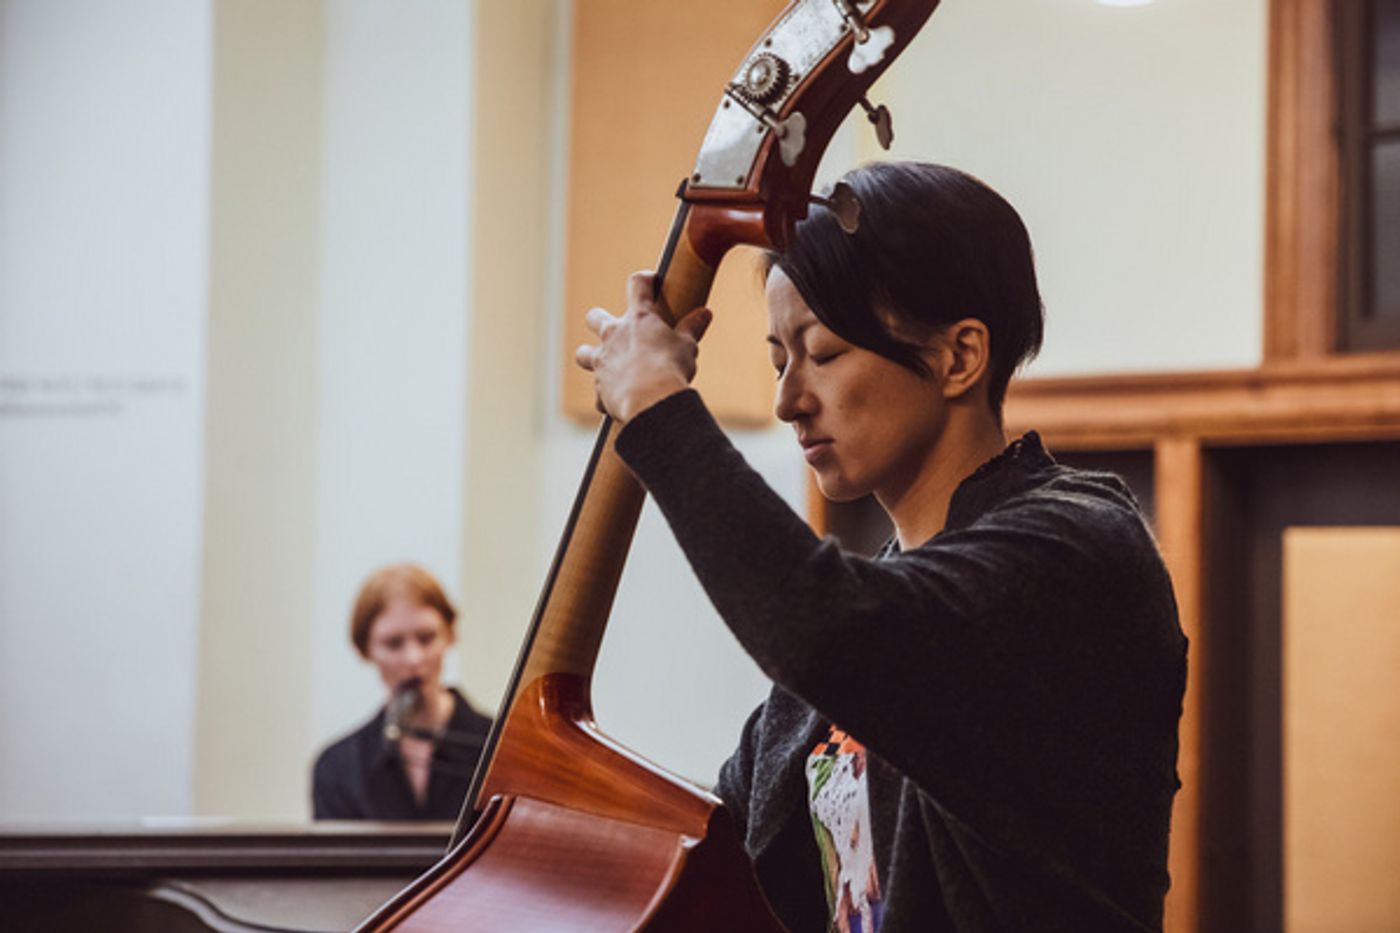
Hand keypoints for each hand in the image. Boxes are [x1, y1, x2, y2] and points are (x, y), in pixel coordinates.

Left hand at [575, 270, 712, 422]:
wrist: (651, 400)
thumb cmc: (670, 367)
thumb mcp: (687, 345)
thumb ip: (692, 328)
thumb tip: (704, 313)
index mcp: (638, 318)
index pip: (637, 285)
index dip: (644, 281)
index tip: (651, 282)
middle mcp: (613, 336)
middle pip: (595, 317)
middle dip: (600, 320)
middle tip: (615, 328)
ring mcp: (603, 362)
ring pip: (583, 354)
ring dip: (590, 357)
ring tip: (603, 364)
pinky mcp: (600, 388)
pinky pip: (599, 393)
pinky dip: (607, 396)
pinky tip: (619, 401)